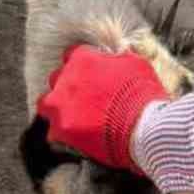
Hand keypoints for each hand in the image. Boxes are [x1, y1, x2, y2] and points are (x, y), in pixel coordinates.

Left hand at [36, 45, 168, 172]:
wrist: (145, 126)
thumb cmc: (143, 93)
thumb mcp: (135, 63)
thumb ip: (118, 58)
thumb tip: (117, 55)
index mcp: (83, 58)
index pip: (72, 55)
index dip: (83, 66)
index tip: (92, 74)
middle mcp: (66, 79)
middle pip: (57, 79)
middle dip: (68, 86)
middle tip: (85, 98)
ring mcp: (61, 105)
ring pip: (47, 104)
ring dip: (59, 109)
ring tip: (75, 119)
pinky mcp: (62, 130)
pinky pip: (54, 132)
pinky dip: (64, 135)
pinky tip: (79, 138)